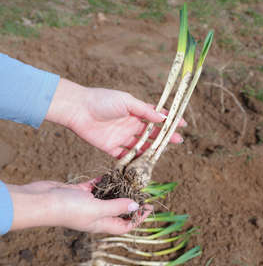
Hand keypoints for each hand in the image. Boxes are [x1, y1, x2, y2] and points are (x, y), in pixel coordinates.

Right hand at [6, 179, 150, 233]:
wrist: (40, 201)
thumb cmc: (68, 208)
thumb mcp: (97, 208)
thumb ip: (117, 206)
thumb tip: (135, 207)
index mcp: (101, 224)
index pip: (125, 225)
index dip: (138, 218)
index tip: (149, 207)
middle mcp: (96, 215)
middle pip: (118, 210)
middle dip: (130, 201)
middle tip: (142, 190)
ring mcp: (87, 203)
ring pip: (108, 196)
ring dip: (118, 189)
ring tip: (130, 180)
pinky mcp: (79, 192)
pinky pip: (96, 186)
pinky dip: (104, 180)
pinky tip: (112, 173)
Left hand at [46, 79, 184, 157]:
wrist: (77, 109)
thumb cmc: (103, 101)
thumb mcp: (127, 102)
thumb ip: (145, 111)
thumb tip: (163, 118)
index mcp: (136, 112)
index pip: (157, 117)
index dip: (169, 120)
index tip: (182, 124)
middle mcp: (130, 125)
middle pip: (151, 133)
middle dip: (165, 137)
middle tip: (178, 141)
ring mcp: (122, 137)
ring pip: (140, 146)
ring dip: (151, 150)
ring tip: (163, 154)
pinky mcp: (111, 147)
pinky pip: (125, 156)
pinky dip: (134, 160)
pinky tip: (144, 164)